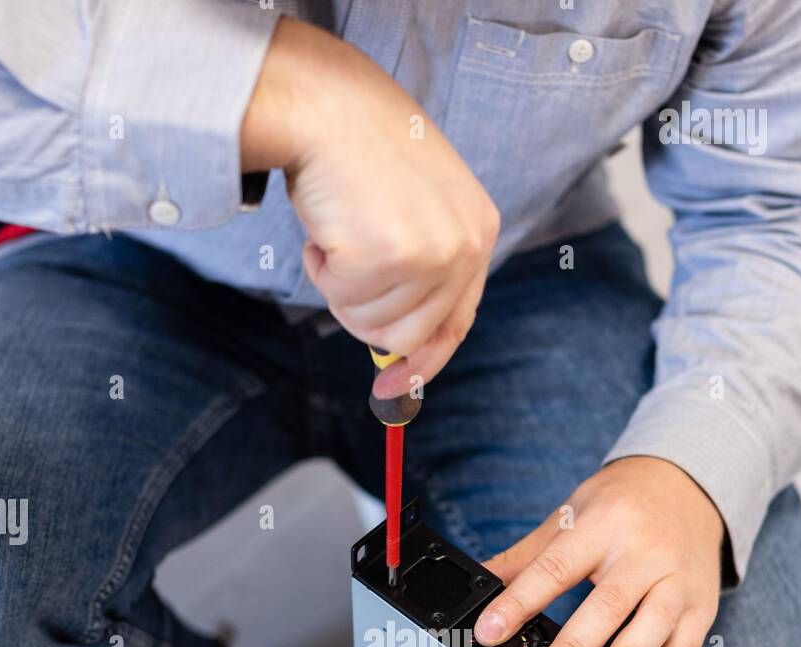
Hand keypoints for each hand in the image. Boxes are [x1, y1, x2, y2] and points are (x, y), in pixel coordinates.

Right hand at [240, 18, 499, 394]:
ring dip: (341, 289)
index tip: (392, 387)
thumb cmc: (359, 154)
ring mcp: (433, 251)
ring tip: (338, 233)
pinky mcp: (393, 255)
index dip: (422, 362)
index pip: (456, 323)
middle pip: (410, 335)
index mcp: (479, 231)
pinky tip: (325, 226)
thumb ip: (421, 273)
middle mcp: (466, 245)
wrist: (325, 105)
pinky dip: (321, 271)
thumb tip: (401, 354)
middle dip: (364, 313)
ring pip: (374, 324)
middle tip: (340, 268)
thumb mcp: (415, 209)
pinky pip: (343, 300)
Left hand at [474, 457, 724, 646]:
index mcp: (602, 525)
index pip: (554, 569)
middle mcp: (644, 551)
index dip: (519, 602)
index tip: (490, 631)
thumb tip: (479, 581)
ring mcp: (678, 579)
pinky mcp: (701, 605)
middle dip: (575, 646)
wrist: (687, 484)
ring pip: (653, 624)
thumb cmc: (621, 505)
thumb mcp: (569, 516)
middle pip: (608, 602)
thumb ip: (524, 557)